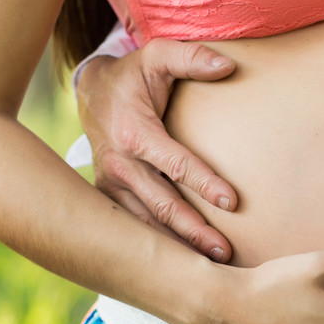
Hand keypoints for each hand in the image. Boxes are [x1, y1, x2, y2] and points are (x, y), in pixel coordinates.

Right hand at [77, 39, 237, 261]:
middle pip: (162, 205)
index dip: (203, 181)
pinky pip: (135, 227)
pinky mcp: (110, 198)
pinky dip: (157, 247)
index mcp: (133, 133)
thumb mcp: (157, 56)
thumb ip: (191, 57)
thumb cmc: (133, 75)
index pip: (174, 162)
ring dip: (177, 247)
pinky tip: (182, 266)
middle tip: (224, 252)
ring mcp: (112, 185)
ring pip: (146, 224)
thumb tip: (228, 66)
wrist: (91, 92)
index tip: (232, 201)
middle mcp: (119, 165)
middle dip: (194, 230)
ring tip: (211, 267)